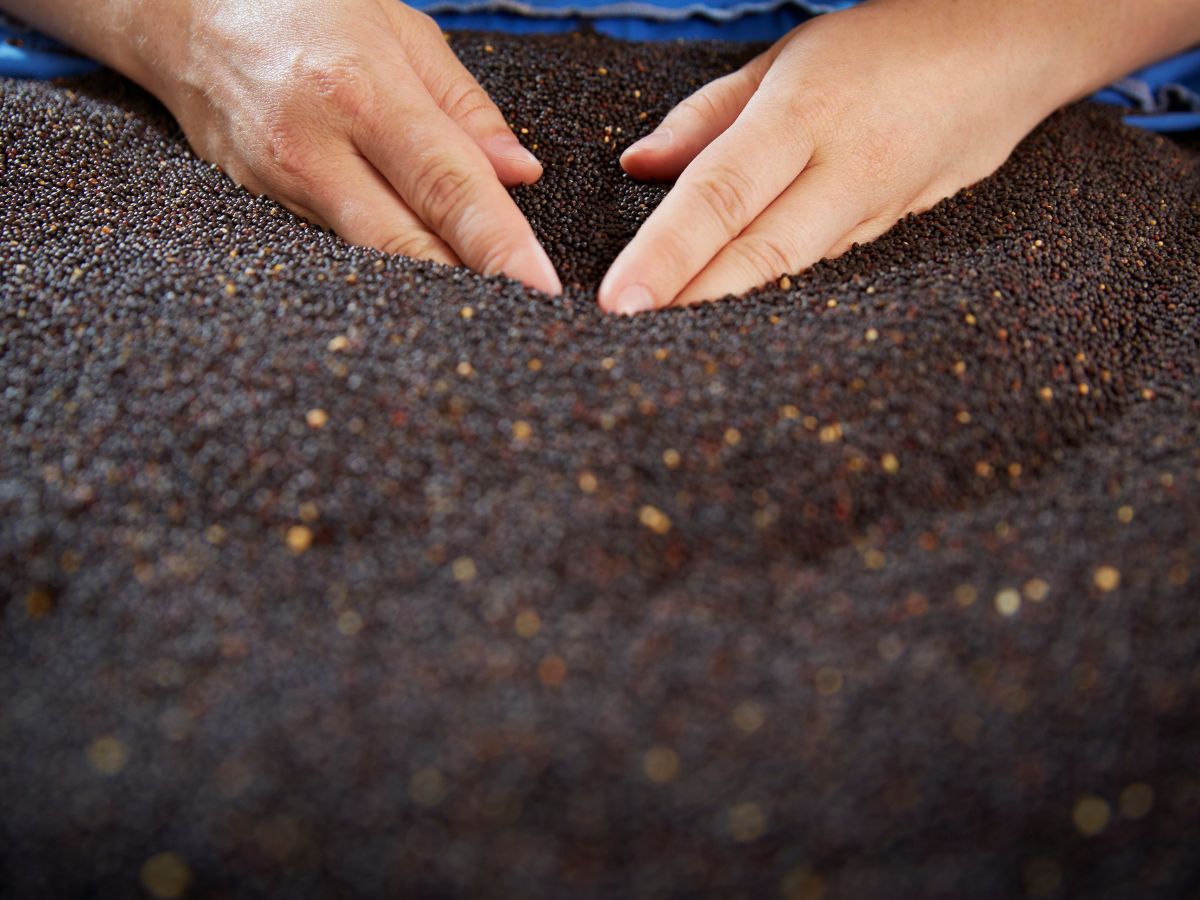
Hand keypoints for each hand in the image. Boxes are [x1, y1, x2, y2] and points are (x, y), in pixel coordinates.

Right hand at [127, 0, 561, 292]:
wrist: (182, 9)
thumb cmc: (303, 4)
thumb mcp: (400, 27)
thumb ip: (465, 106)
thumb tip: (520, 174)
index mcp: (363, 91)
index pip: (449, 187)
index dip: (500, 245)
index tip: (543, 287)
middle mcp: (315, 148)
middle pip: (407, 247)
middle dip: (472, 286)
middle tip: (527, 314)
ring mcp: (278, 184)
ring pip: (372, 261)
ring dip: (432, 289)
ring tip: (488, 305)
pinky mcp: (257, 206)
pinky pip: (337, 252)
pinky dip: (385, 271)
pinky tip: (423, 285)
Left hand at [598, 0, 1089, 312]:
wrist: (1017, 46)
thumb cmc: (891, 42)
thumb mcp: (789, 57)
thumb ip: (709, 115)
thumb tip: (636, 166)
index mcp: (807, 112)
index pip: (720, 192)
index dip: (667, 253)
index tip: (618, 299)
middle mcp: (847, 168)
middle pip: (760, 253)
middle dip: (691, 302)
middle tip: (630, 341)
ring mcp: (881, 209)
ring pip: (793, 271)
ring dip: (730, 308)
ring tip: (667, 340)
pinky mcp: (901, 232)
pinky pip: (825, 268)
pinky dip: (775, 295)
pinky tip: (734, 318)